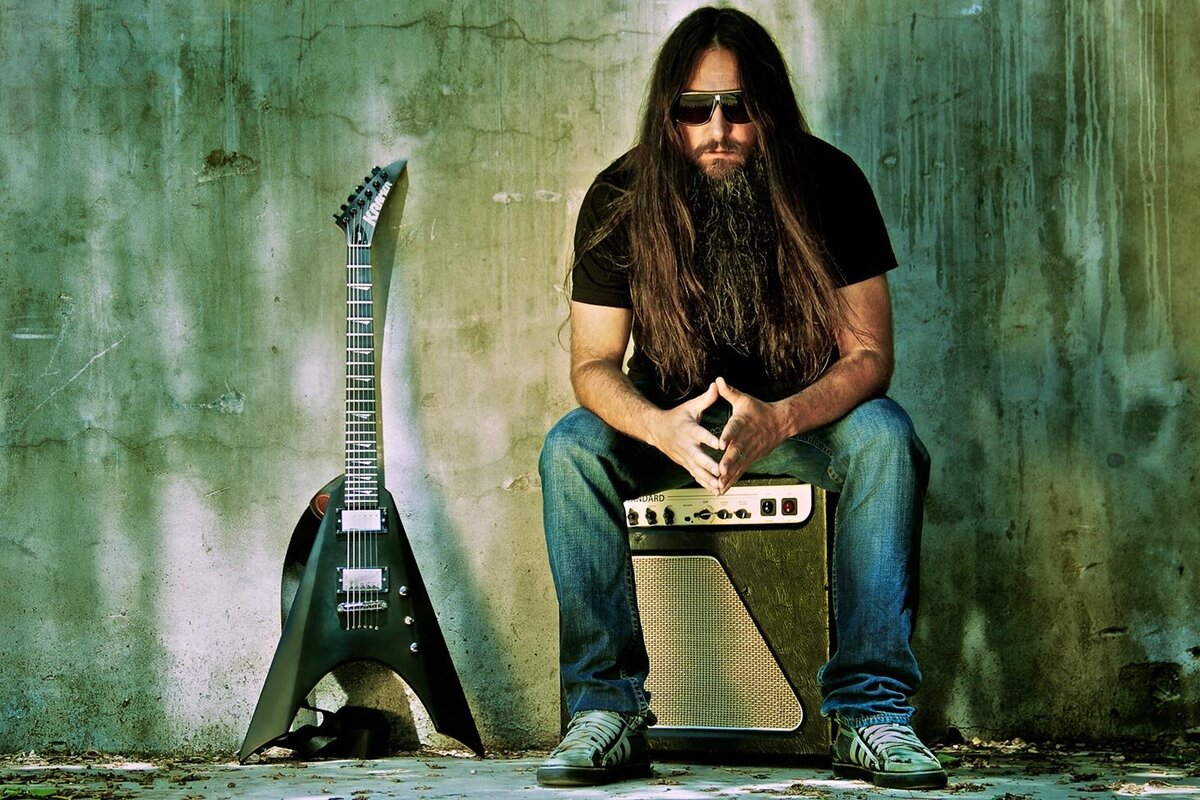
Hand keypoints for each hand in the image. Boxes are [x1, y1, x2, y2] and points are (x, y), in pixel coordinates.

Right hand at [646, 382, 722, 492]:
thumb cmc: (676, 417)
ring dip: (708, 479)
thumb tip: (718, 385)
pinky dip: (704, 483)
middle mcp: (686, 446)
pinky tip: (715, 490)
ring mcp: (685, 457)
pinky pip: (695, 475)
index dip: (710, 440)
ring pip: (697, 470)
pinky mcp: (685, 464)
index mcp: (689, 430)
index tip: (720, 445)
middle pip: (698, 457)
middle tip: (720, 472)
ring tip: (720, 486)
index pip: (701, 435)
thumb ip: (706, 399)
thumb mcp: (690, 406)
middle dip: (709, 466)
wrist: (656, 430)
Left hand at [715, 377, 787, 494]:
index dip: (727, 436)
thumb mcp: (743, 399)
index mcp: (741, 423)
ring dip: (729, 476)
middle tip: (719, 471)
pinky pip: (741, 471)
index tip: (720, 443)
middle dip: (728, 462)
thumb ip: (729, 392)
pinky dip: (732, 480)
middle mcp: (746, 439)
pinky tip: (722, 489)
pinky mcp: (751, 459)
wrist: (781, 422)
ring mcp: (750, 451)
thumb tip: (718, 380)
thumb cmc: (759, 410)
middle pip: (736, 452)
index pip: (734, 429)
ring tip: (719, 485)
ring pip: (738, 465)